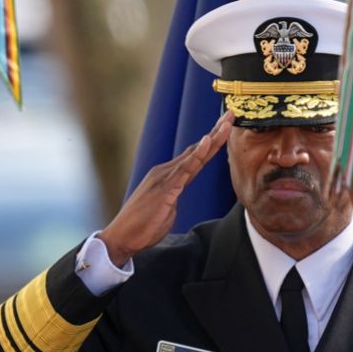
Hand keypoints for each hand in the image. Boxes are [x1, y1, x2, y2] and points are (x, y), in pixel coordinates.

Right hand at [99, 110, 233, 265]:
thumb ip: (173, 198)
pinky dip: (197, 154)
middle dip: (215, 132)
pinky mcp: (165, 188)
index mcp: (168, 177)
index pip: (194, 156)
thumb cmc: (142, 226)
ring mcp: (165, 178)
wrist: (122, 236)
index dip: (210, 142)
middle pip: (196, 150)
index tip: (224, 128)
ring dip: (213, 137)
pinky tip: (208, 141)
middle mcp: (166, 172)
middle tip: (230, 115)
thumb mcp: (165, 210)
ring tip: (226, 122)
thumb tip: (176, 196)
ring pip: (194, 154)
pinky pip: (185, 168)